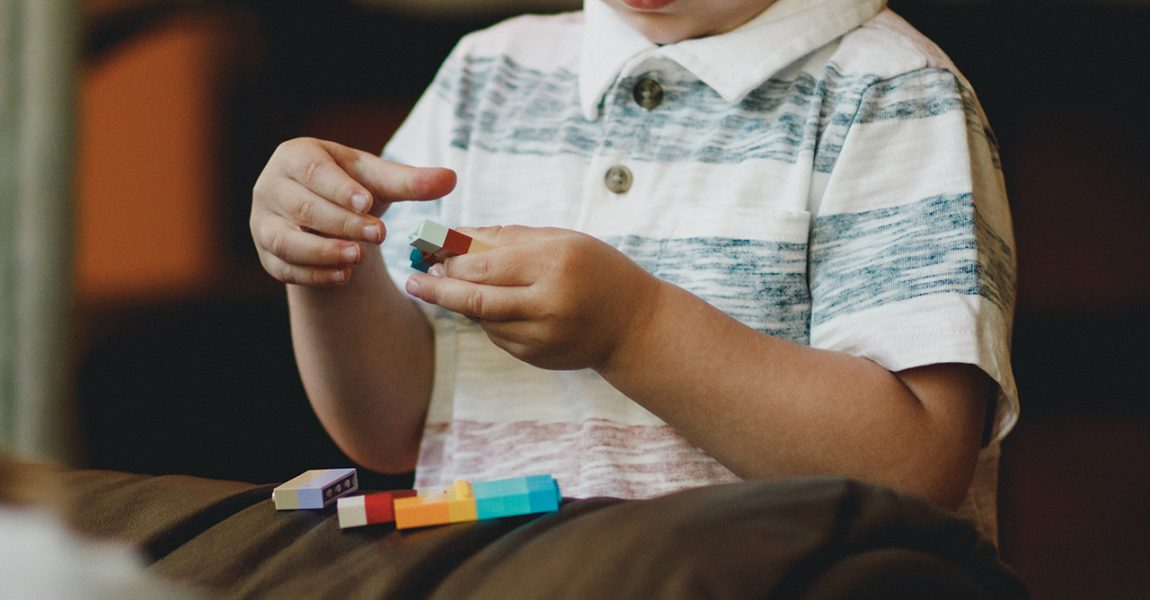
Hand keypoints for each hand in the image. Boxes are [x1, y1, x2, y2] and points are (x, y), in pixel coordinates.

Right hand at [250, 137, 455, 285]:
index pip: (313, 171)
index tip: (367, 202)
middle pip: (302, 206)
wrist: (327, 217)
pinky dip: (314, 275)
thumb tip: (450, 178)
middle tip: (377, 235)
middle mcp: (271, 187)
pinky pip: (284, 268)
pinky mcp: (267, 255)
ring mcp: (262, 223)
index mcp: (296, 156)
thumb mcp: (379, 182)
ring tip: (357, 258)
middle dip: (341, 222)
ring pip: (286, 240)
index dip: (339, 187)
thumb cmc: (353, 188)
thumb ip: (411, 181)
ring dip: (322, 251)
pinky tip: (343, 277)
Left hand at [404, 226, 661, 370]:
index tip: (426, 250)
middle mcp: (548, 303)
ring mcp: (542, 336)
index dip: (450, 258)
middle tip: (415, 280)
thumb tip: (454, 235)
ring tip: (448, 286)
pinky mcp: (536, 357)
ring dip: (460, 303)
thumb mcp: (561, 241)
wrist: (635, 326)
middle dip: (438, 288)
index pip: (485, 264)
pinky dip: (486, 319)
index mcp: (554, 264)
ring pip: (482, 319)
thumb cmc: (597, 271)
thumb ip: (507, 237)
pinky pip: (497, 335)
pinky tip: (491, 305)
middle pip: (474, 299)